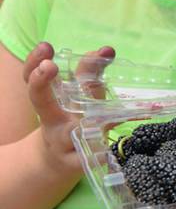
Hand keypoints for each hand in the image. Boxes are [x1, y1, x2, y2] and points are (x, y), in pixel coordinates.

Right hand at [24, 42, 114, 173]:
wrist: (60, 161)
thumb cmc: (70, 119)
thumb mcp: (76, 95)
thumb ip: (88, 72)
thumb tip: (106, 50)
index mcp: (50, 100)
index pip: (35, 77)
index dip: (36, 62)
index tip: (45, 47)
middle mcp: (53, 119)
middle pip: (40, 101)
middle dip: (41, 83)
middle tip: (47, 65)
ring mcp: (64, 141)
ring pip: (67, 131)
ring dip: (75, 123)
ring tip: (80, 115)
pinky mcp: (79, 161)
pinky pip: (89, 157)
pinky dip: (99, 155)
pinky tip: (106, 153)